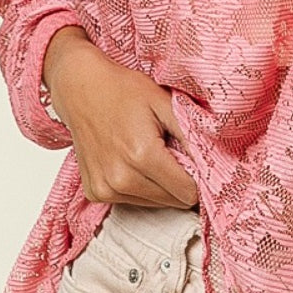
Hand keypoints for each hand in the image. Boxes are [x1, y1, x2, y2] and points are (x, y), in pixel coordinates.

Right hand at [43, 27, 198, 208]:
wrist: (80, 87)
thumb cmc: (122, 90)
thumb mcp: (163, 102)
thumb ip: (189, 134)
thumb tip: (212, 163)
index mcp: (142, 155)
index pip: (187, 193)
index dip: (197, 178)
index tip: (194, 161)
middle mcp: (120, 179)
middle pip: (172, 201)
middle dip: (178, 181)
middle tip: (171, 152)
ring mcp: (105, 189)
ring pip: (153, 204)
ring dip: (159, 185)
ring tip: (149, 153)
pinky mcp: (95, 193)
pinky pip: (131, 201)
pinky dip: (138, 186)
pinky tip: (131, 161)